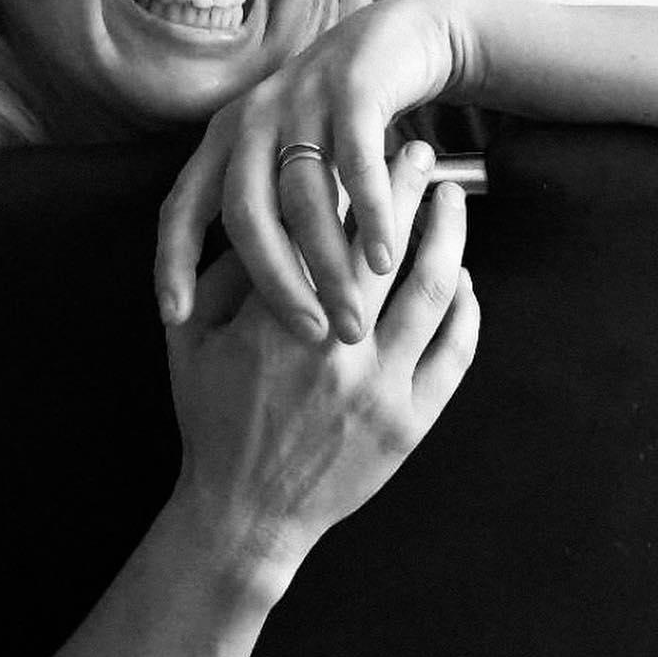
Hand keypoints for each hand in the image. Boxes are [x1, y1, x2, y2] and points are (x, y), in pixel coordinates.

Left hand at [155, 0, 469, 341]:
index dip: (171, 262)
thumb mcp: (286, 163)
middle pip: (246, 212)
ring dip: (328, 264)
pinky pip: (357, 162)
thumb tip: (246, 306)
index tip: (174, 318)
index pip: (180, 206)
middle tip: (306, 337)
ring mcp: (302, 100)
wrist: (399, 40)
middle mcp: (253, 118)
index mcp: (224, 141)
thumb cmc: (339, 125)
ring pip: (305, 196)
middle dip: (274, 282)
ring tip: (351, 318)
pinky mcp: (354, 89)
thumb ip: (265, 216)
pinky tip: (383, 258)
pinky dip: (371, 214)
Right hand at [165, 140, 478, 581]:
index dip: (354, 178)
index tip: (369, 141)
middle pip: (387, 245)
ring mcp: (381, 387)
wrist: (243, 515)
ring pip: (432, 291)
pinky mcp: (411, 423)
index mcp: (278, 319)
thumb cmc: (210, 421)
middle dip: (408, 188)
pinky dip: (465, 308)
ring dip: (449, 236)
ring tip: (455, 201)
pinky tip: (463, 279)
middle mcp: (336, 347)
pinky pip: (454, 353)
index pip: (327, 229)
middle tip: (423, 151)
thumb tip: (265, 217)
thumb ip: (220, 277)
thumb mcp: (192, 340)